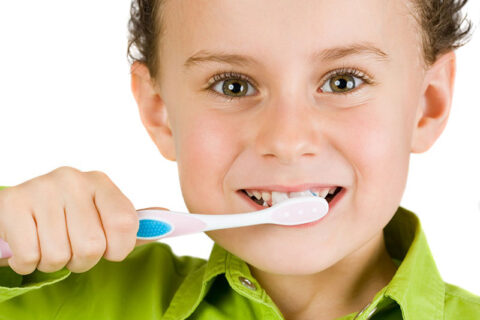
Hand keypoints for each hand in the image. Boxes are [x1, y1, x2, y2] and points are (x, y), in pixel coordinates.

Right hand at [0, 166, 165, 274]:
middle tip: (71, 247)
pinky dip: (28, 262)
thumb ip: (130, 222)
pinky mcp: (11, 204)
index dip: (118, 249)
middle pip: (92, 246)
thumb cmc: (66, 217)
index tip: (109, 250)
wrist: (18, 210)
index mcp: (100, 182)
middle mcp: (73, 179)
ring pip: (59, 256)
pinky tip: (28, 245)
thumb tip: (167, 218)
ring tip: (49, 244)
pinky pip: (29, 257)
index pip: (126, 224)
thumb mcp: (100, 215)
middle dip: (82, 260)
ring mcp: (41, 189)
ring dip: (53, 262)